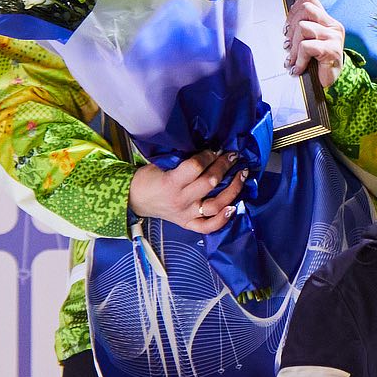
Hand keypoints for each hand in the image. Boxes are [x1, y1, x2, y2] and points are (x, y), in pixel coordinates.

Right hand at [127, 150, 247, 229]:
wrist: (134, 199)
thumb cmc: (148, 179)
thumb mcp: (160, 165)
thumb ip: (182, 161)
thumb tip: (209, 151)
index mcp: (170, 183)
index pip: (195, 167)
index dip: (208, 155)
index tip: (215, 149)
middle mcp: (181, 200)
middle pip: (209, 183)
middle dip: (224, 166)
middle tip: (233, 156)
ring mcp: (186, 214)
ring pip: (215, 204)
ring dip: (232, 189)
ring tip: (241, 175)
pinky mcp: (188, 224)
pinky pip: (208, 226)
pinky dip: (223, 219)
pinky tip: (234, 208)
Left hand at [287, 0, 346, 90]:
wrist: (331, 84)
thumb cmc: (318, 64)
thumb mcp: (310, 42)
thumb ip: (302, 29)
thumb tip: (285, 26)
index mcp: (327, 20)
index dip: (293, 10)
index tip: (287, 28)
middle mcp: (333, 25)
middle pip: (306, 9)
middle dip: (291, 27)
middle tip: (288, 45)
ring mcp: (334, 37)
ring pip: (303, 27)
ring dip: (293, 47)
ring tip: (292, 60)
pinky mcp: (333, 50)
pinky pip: (306, 47)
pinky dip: (298, 59)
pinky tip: (298, 68)